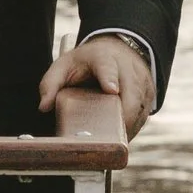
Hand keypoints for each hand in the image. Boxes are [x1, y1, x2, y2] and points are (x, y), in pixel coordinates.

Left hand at [39, 36, 155, 140]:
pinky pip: (144, 114)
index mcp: (103, 58)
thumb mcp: (64, 65)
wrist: (117, 48)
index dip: (110, 79)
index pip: (107, 68)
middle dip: (123, 116)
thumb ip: (51, 83)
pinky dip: (134, 127)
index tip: (112, 90)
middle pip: (131, 93)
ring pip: (140, 107)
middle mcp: (127, 68)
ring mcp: (141, 80)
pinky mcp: (149, 93)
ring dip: (128, 126)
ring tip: (113, 143)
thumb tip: (43, 107)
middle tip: (110, 138)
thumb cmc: (86, 62)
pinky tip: (121, 138)